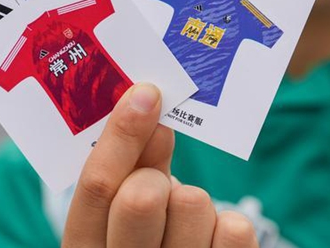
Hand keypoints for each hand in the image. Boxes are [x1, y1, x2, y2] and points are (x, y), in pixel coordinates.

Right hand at [62, 83, 258, 247]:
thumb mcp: (127, 207)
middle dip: (154, 171)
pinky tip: (210, 236)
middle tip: (160, 181)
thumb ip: (133, 165)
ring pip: (192, 204)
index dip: (120, 136)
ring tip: (184, 220)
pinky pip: (234, 228)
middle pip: (139, 200)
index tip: (146, 95)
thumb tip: (146, 101)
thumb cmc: (149, 239)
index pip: (95, 188)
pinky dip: (226, 222)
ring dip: (193, 199)